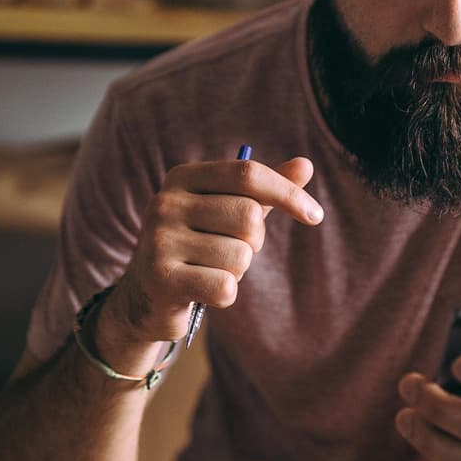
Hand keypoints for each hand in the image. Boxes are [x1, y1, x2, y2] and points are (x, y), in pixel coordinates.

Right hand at [102, 156, 321, 370]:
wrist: (145, 296)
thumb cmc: (197, 246)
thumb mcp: (227, 211)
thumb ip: (264, 190)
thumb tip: (305, 165)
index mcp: (182, 178)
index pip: (247, 173)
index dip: (288, 193)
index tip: (315, 216)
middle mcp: (165, 203)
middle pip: (249, 216)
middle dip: (254, 241)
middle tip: (230, 251)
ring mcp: (159, 241)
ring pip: (241, 255)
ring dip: (237, 270)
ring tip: (209, 270)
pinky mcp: (162, 279)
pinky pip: (226, 287)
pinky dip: (226, 294)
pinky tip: (203, 291)